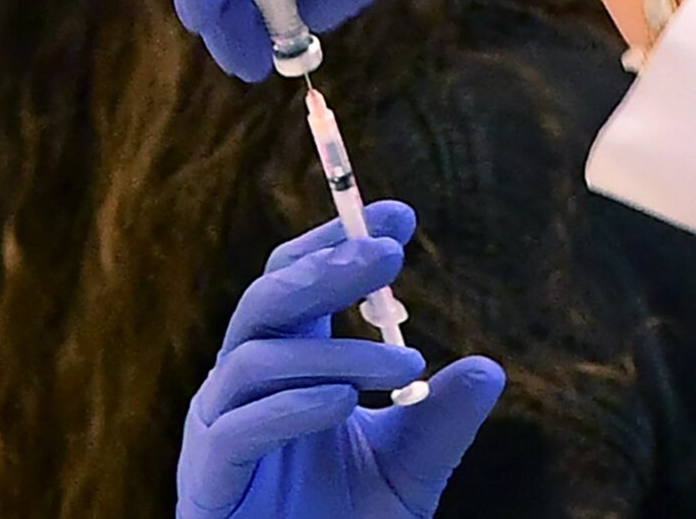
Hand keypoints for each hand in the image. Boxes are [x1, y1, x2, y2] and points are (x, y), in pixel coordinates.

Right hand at [177, 201, 506, 518]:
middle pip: (269, 298)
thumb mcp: (413, 468)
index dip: (339, 241)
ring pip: (256, 358)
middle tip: (390, 254)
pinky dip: (292, 408)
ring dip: (338, 353)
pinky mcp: (206, 479)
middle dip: (328, 267)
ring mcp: (219, 428)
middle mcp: (247, 385)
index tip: (400, 216)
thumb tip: (489, 369)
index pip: (299, 279)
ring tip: (408, 363)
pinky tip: (345, 403)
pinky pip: (235, 428)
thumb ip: (443, 421)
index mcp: (291, 364)